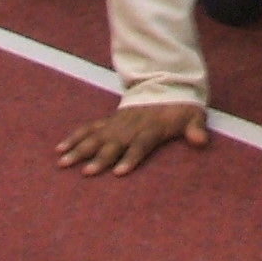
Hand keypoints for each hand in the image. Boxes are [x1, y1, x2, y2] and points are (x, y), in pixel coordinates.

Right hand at [56, 102, 208, 176]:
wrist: (166, 87)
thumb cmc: (179, 110)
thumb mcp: (193, 116)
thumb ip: (195, 129)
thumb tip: (201, 141)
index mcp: (152, 127)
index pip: (141, 144)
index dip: (132, 157)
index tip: (120, 172)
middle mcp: (131, 126)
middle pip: (114, 143)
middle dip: (100, 158)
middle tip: (86, 172)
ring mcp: (117, 123)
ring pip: (96, 136)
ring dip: (80, 149)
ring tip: (63, 162)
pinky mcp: (108, 121)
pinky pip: (89, 128)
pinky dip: (74, 136)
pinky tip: (60, 148)